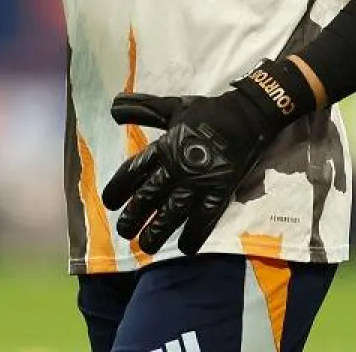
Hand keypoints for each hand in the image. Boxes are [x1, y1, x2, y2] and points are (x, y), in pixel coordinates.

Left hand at [101, 58, 313, 255]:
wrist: (247, 115)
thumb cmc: (208, 112)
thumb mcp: (172, 107)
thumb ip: (143, 109)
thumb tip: (113, 109)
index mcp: (164, 146)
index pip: (133, 171)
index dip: (118, 188)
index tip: (109, 203)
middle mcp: (177, 166)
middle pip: (148, 197)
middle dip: (133, 217)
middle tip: (124, 231)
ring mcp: (199, 181)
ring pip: (172, 213)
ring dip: (157, 232)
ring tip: (145, 246)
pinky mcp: (220, 191)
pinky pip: (205, 219)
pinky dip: (195, 235)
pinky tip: (185, 248)